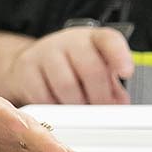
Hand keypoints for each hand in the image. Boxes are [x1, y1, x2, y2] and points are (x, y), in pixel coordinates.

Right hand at [5, 25, 134, 105]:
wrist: (32, 62)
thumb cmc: (71, 67)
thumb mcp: (95, 69)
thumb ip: (111, 86)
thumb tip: (120, 105)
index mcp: (92, 39)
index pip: (109, 40)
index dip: (119, 55)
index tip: (126, 72)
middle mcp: (69, 41)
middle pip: (90, 68)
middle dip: (100, 96)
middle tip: (102, 112)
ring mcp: (45, 52)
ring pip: (66, 86)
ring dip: (76, 106)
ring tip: (79, 112)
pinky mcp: (26, 69)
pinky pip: (44, 96)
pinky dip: (54, 109)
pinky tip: (58, 108)